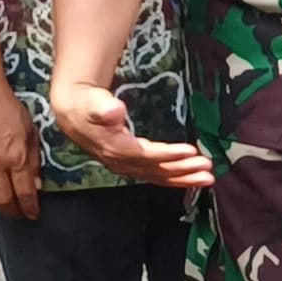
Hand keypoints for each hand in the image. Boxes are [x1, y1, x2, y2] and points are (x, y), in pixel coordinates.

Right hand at [0, 75, 43, 219]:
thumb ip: (34, 160)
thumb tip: (37, 184)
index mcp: (15, 156)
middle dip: (13, 212)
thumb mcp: (31, 131)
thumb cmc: (7, 107)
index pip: (25, 192)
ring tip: (3, 206)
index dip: (30, 207)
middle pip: (3, 200)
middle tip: (19, 214)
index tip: (33, 213)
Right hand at [50, 80, 214, 191]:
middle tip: (207, 169)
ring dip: (184, 178)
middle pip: (156, 170)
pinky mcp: (132, 166)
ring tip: (207, 177)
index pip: (145, 155)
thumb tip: (115, 111)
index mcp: (114, 148)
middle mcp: (122, 162)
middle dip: (183, 170)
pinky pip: (156, 176)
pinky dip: (175, 178)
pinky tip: (192, 178)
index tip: (190, 151)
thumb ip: (103, 107)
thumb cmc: (86, 105)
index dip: (168, 155)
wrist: (74, 114)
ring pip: (159, 177)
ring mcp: (127, 167)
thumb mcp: (91, 102)